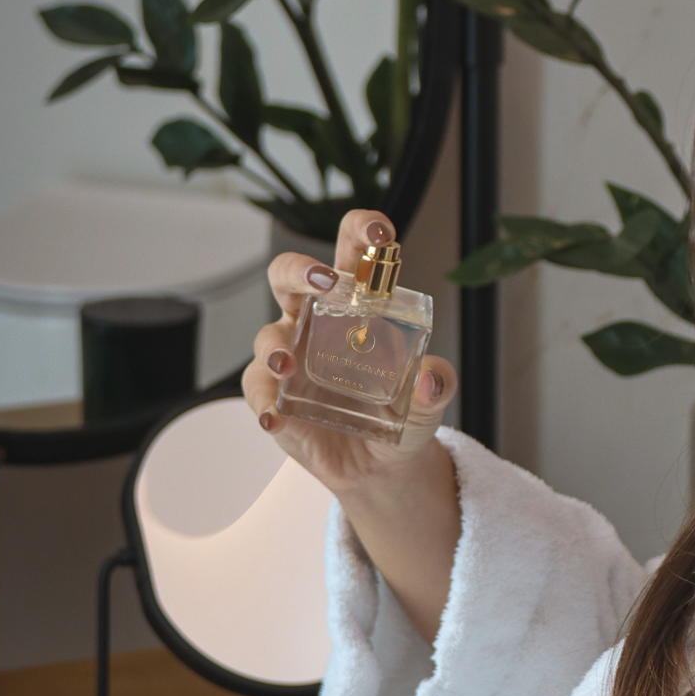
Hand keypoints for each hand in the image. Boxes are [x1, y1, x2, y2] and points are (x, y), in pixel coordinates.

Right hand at [242, 209, 456, 499]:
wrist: (383, 465)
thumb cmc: (402, 415)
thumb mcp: (427, 402)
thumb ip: (436, 385)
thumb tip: (433, 377)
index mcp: (356, 305)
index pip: (352, 253)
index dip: (361, 230)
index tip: (381, 231)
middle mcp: (315, 322)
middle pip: (289, 277)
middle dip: (300, 270)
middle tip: (322, 281)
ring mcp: (290, 357)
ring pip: (267, 336)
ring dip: (275, 347)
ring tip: (288, 365)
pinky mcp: (274, 395)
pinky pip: (258, 391)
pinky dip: (264, 404)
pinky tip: (274, 418)